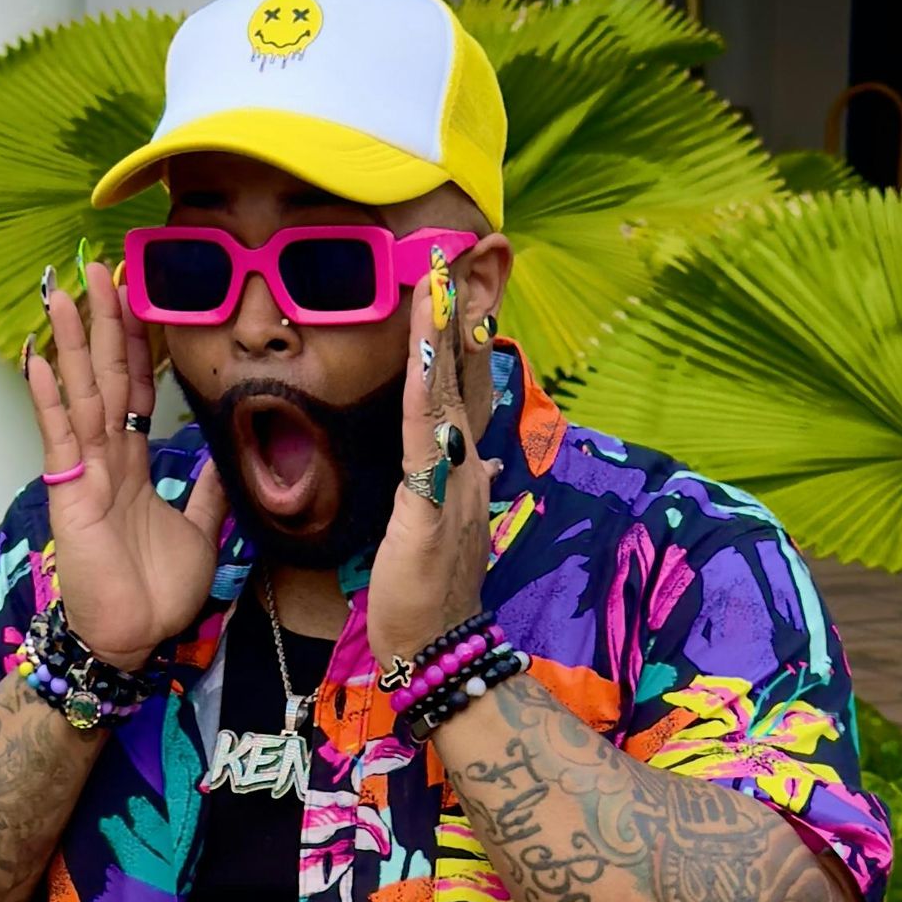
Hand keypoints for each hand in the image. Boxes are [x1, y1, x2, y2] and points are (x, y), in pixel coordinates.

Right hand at [25, 263, 227, 668]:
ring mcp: (83, 473)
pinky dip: (48, 398)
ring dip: (72, 343)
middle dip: (104, 322)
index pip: (136, 390)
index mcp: (133, 465)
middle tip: (97, 267)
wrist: (132, 640)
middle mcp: (105, 460)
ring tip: (62, 293)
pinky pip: (59, 437)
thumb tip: (229, 454)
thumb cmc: (157, 592)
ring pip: (80, 394)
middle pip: (106, 377)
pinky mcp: (69, 493)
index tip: (138, 296)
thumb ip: (210, 491)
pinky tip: (37, 358)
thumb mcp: (200, 531)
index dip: (137, 343)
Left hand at [366, 252, 494, 668]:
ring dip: (442, 336)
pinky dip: (425, 387)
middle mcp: (467, 467)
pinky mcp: (428, 504)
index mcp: (464, 470)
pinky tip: (422, 352)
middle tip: (454, 255)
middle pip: (464, 378)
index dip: (460, 338)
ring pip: (447, 394)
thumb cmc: (429, 593)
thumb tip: (479, 460)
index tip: (454, 286)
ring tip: (437, 280)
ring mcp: (452, 483)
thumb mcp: (442, 528)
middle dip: (459, 317)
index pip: (464, 391)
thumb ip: (458, 487)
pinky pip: (425, 435)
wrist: (437, 647)